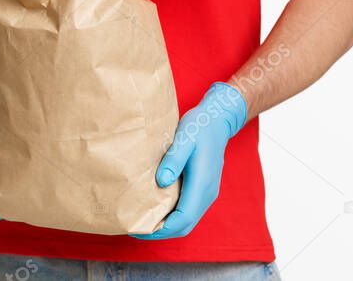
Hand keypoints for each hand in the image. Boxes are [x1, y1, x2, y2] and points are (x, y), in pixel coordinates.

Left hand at [133, 82, 247, 239]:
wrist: (217, 121)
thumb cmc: (198, 128)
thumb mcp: (184, 138)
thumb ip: (173, 160)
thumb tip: (161, 182)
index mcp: (202, 184)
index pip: (182, 219)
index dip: (161, 228)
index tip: (139, 228)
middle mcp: (206, 194)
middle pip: (184, 225)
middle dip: (161, 231)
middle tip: (135, 227)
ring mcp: (206, 193)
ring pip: (187, 220)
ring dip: (167, 224)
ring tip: (142, 219)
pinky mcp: (202, 189)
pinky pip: (188, 210)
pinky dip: (172, 215)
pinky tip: (155, 207)